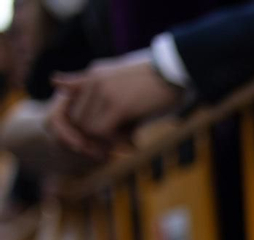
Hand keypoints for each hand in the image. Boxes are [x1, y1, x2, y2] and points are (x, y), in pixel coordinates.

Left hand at [50, 55, 182, 156]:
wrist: (177, 70)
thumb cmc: (157, 77)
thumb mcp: (123, 78)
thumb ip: (101, 87)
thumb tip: (64, 86)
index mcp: (92, 74)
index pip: (72, 105)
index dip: (85, 126)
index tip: (104, 136)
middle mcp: (92, 80)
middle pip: (77, 119)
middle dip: (94, 135)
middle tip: (119, 142)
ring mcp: (103, 92)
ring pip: (87, 127)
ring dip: (106, 140)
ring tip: (130, 139)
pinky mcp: (118, 106)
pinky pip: (102, 131)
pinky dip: (114, 141)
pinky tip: (134, 139)